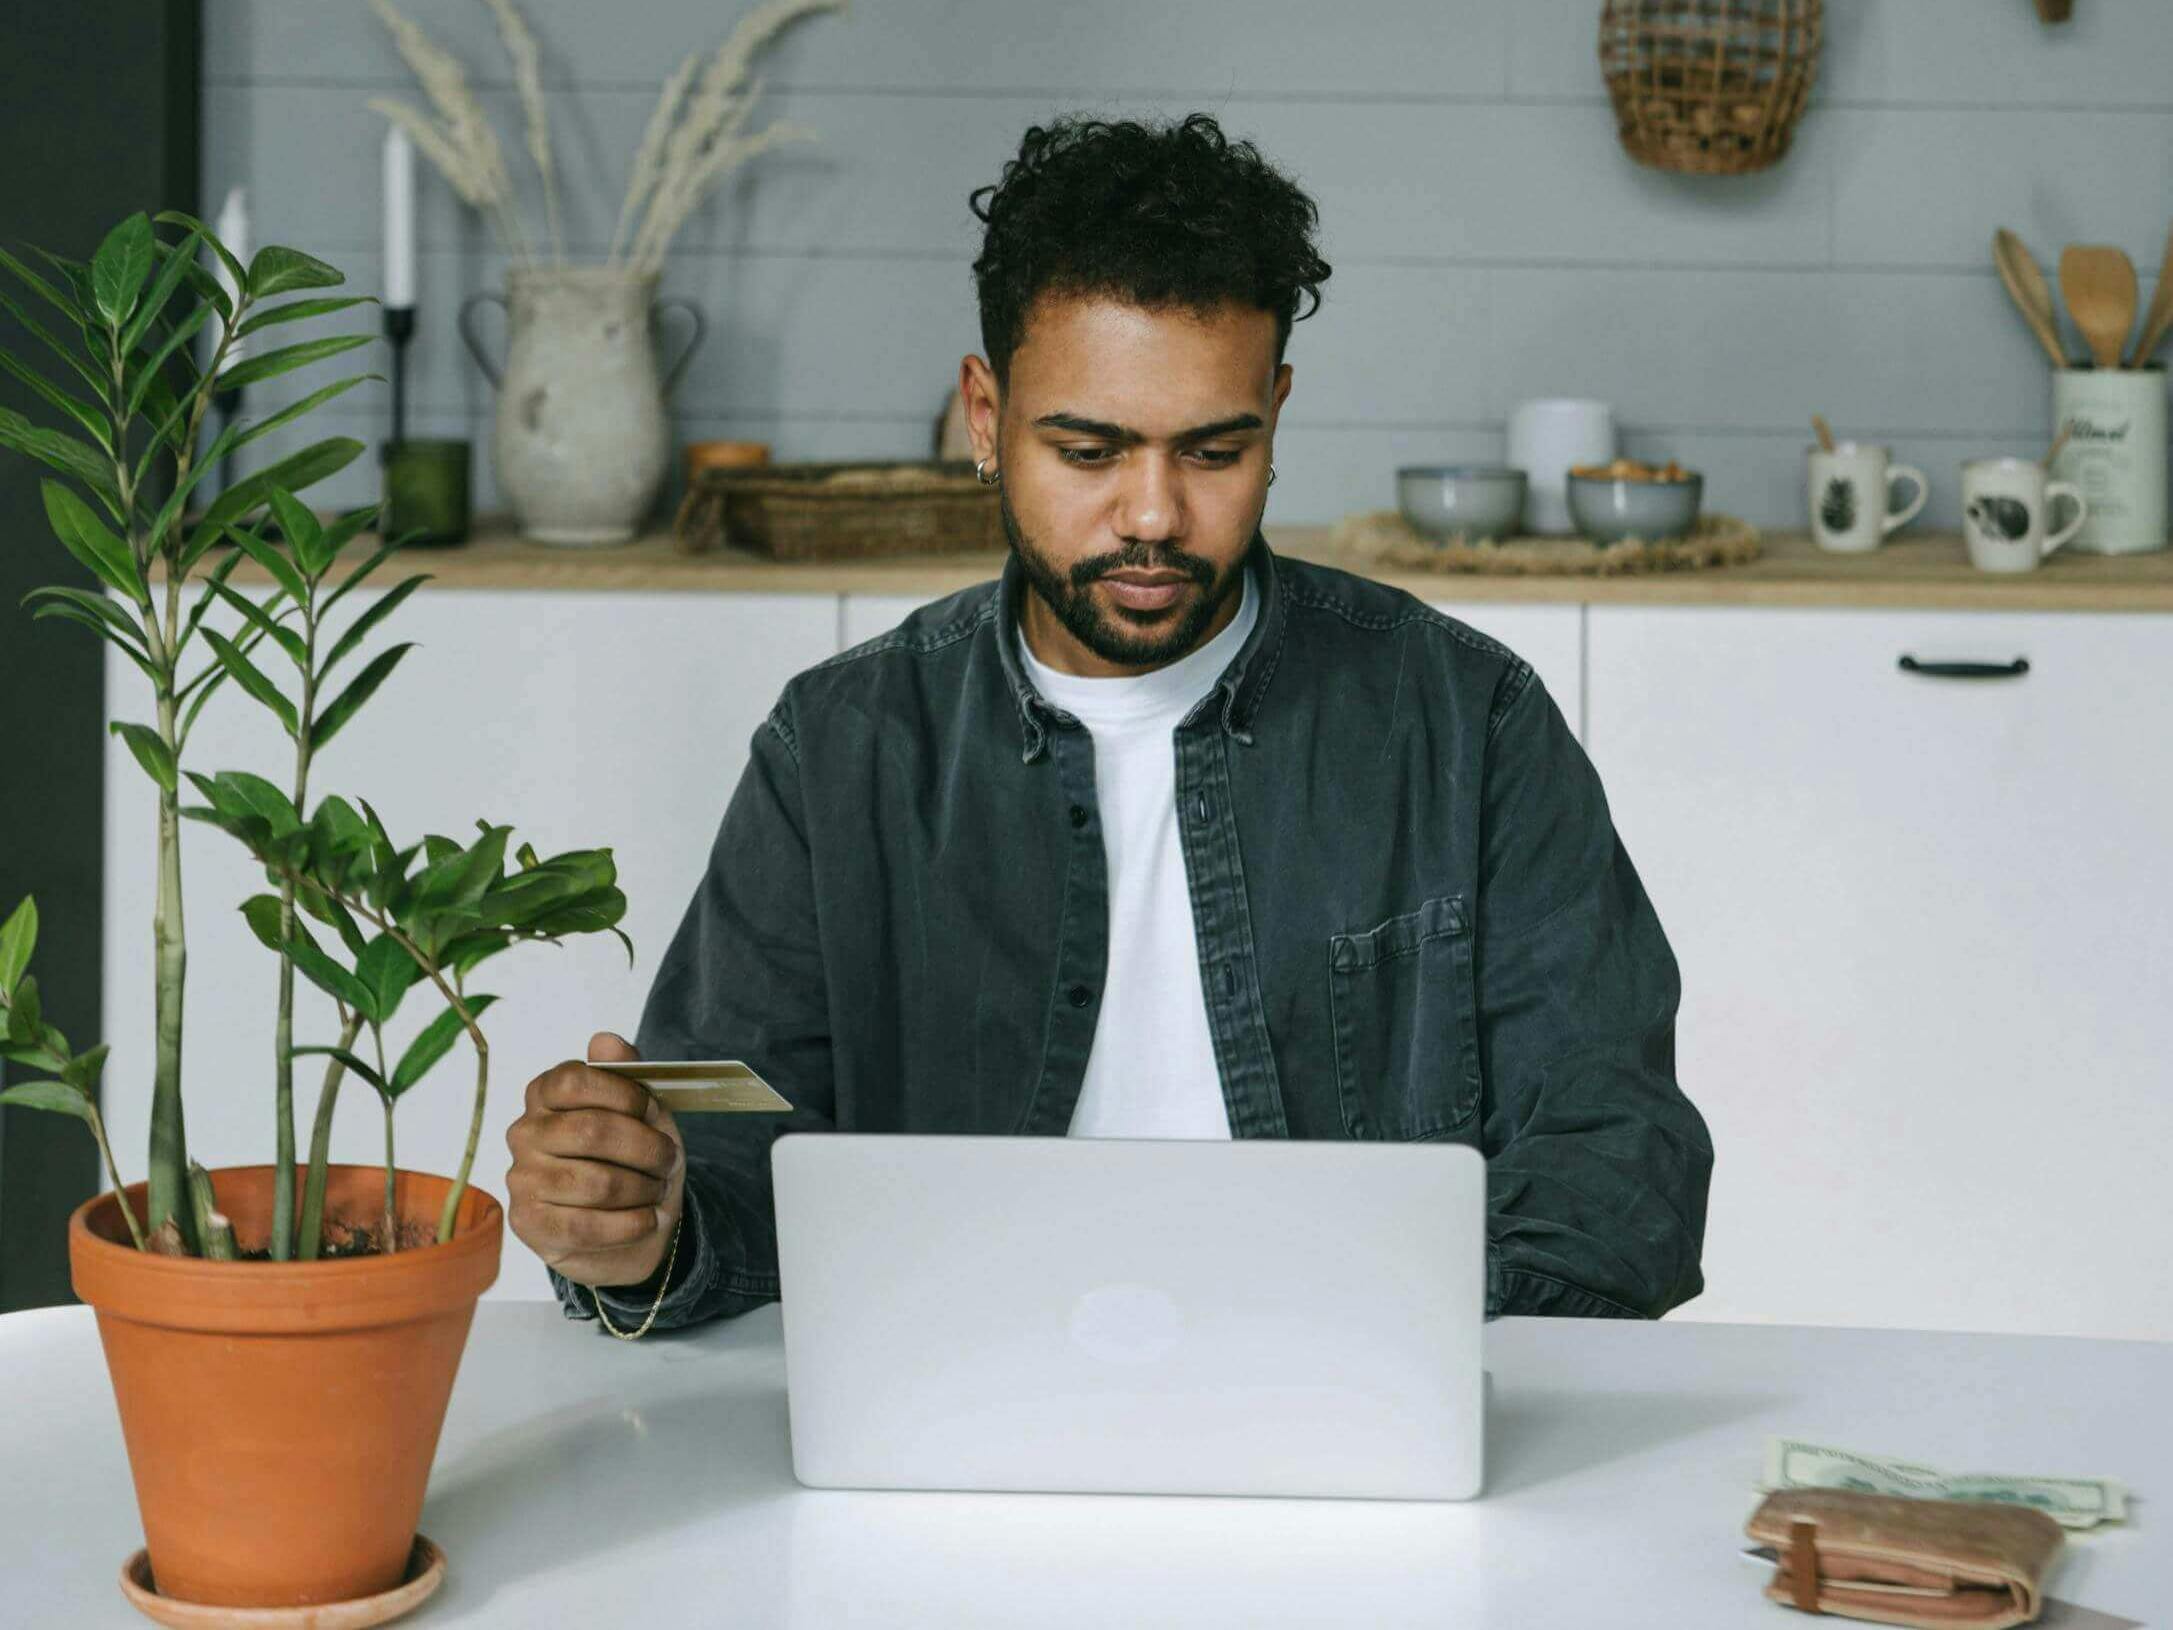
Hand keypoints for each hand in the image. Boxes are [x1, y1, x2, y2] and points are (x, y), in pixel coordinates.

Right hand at [506, 1030, 684, 1290]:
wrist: (631, 1222)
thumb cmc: (633, 1157)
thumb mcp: (643, 1112)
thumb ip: (626, 1073)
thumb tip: (605, 1040)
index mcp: (546, 1094)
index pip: (574, 1081)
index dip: (623, 1094)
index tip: (651, 1109)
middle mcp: (525, 1132)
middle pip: (591, 1131)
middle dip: (646, 1148)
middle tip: (669, 1159)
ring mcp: (522, 1178)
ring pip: (596, 1183)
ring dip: (643, 1189)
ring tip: (657, 1190)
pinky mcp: (529, 1223)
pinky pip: (586, 1226)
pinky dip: (630, 1225)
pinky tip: (646, 1220)